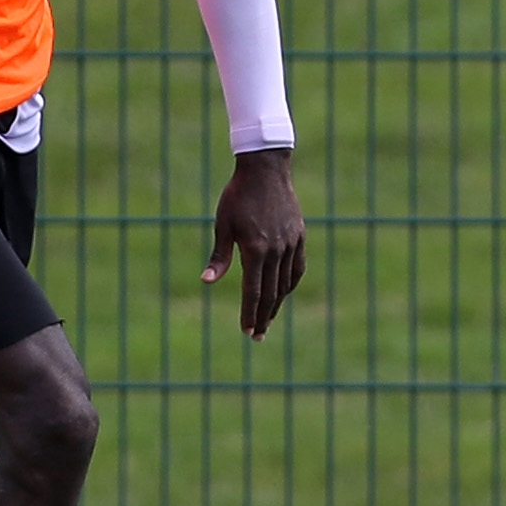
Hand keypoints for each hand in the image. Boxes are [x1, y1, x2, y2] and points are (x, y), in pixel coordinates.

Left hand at [203, 148, 307, 336]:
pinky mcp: (299, 236)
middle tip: (257, 336)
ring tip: (268, 319)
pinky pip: (297, 268)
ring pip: (286, 283)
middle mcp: (276, 250)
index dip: (249, 314)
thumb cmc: (237, 197)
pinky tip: (284, 292)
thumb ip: (219, 257)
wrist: (266, 170)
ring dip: (277, 304)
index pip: (253, 291)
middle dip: (263, 317)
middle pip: (271, 293)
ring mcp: (291, 244)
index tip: (246, 331)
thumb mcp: (223, 225)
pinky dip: (290, 284)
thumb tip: (206, 282)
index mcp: (255, 249)